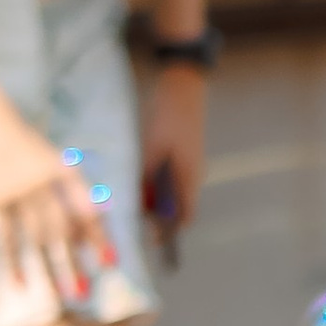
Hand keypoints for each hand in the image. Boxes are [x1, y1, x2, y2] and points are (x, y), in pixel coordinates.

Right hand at [0, 107, 114, 300]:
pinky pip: (8, 239)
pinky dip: (14, 263)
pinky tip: (22, 284)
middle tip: (85, 293)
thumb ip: (68, 193)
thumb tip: (85, 231)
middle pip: (65, 231)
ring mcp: (20, 194)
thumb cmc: (23, 144)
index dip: (100, 238)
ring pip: (39, 239)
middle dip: (75, 263)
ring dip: (51, 270)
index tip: (111, 263)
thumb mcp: (51, 160)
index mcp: (65, 171)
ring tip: (61, 296)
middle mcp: (46, 184)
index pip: (87, 210)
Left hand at [139, 62, 206, 240]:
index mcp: (190, 177)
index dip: (169, 233)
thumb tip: (138, 207)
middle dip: (156, 218)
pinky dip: (153, 186)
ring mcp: (188, 166)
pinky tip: (138, 182)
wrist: (183, 86)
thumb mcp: (151, 150)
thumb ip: (146, 180)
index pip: (184, 218)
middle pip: (175, 209)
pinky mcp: (181, 156)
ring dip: (152, 201)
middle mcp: (192, 176)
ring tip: (132, 201)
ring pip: (170, 195)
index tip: (149, 240)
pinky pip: (167, 180)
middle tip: (133, 221)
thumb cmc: (168, 117)